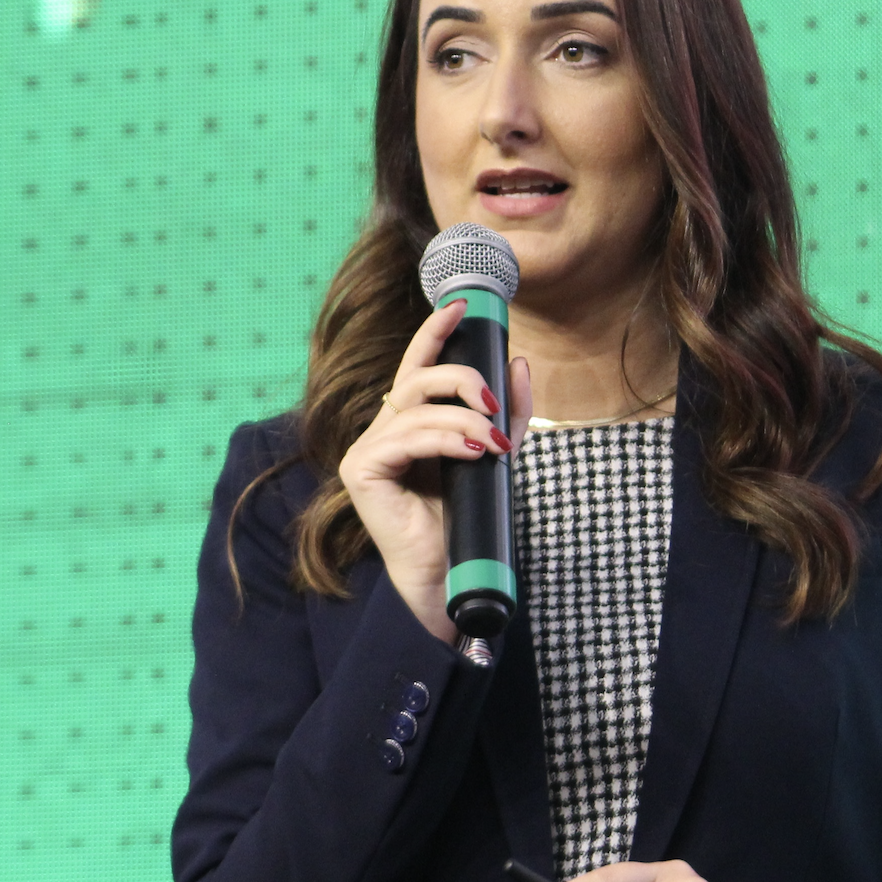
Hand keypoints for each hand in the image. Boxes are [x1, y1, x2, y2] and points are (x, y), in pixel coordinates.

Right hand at [337, 300, 531, 643]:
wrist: (451, 577)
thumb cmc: (467, 520)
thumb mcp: (497, 455)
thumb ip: (507, 413)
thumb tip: (519, 364)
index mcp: (409, 425)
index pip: (416, 367)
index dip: (434, 332)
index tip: (460, 305)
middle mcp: (383, 432)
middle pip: (418, 380)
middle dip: (461, 380)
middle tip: (494, 406)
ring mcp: (368, 451)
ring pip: (417, 409)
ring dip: (464, 422)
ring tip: (494, 446)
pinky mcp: (362, 471)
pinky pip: (405, 438)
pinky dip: (445, 440)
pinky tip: (472, 454)